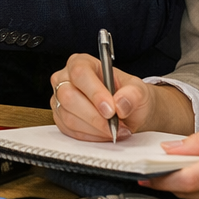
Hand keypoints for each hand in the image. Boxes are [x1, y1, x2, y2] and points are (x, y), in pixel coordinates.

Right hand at [49, 54, 184, 139]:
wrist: (128, 112)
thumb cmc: (129, 96)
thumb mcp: (139, 90)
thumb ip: (133, 94)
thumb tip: (120, 103)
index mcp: (81, 62)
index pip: (80, 73)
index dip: (94, 92)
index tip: (111, 110)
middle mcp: (65, 78)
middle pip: (69, 96)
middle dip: (94, 116)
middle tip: (115, 125)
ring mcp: (59, 99)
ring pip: (69, 117)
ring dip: (95, 129)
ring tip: (115, 129)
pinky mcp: (60, 118)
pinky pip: (70, 131)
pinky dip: (91, 136)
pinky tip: (104, 133)